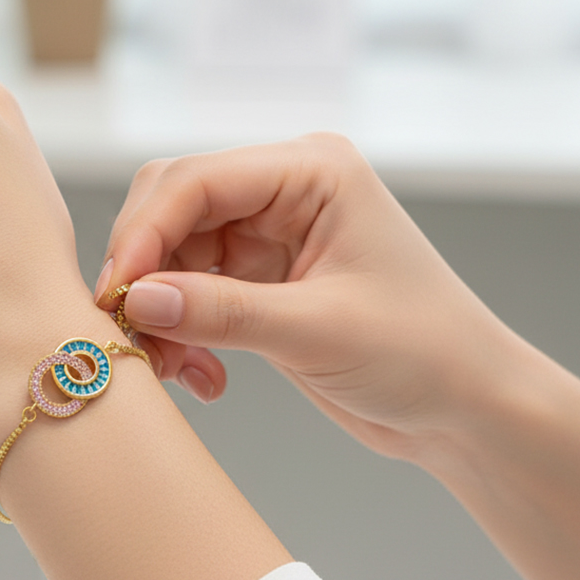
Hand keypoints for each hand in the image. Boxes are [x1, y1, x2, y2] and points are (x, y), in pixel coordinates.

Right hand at [95, 134, 517, 462]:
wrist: (462, 407)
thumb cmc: (424, 352)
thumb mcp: (318, 330)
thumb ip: (221, 311)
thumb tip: (135, 299)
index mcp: (311, 171)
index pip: (197, 180)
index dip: (145, 233)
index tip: (116, 293)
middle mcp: (282, 192)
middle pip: (171, 208)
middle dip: (142, 270)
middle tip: (128, 330)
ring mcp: (266, 235)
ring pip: (169, 255)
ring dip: (157, 312)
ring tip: (172, 369)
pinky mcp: (256, 279)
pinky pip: (187, 293)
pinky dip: (178, 332)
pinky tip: (199, 375)